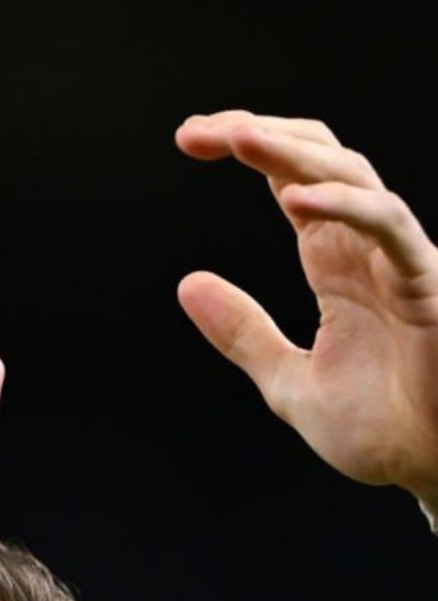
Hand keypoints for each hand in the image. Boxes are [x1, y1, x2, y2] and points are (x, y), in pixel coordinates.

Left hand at [175, 111, 437, 509]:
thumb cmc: (384, 430)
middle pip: (319, 158)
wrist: (436, 469)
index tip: (190, 139)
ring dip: (294, 151)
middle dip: (259, 133)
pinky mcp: (426, 282)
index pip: (292, 181)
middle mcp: (367, 249)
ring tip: (239, 136)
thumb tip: (188, 284)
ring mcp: (398, 260)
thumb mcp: (289, 383)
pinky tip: (295, 200)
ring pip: (351, 175)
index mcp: (335, 265)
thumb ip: (243, 335)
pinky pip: (389, 226)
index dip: (249, 150)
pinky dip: (344, 206)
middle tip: (198, 131)